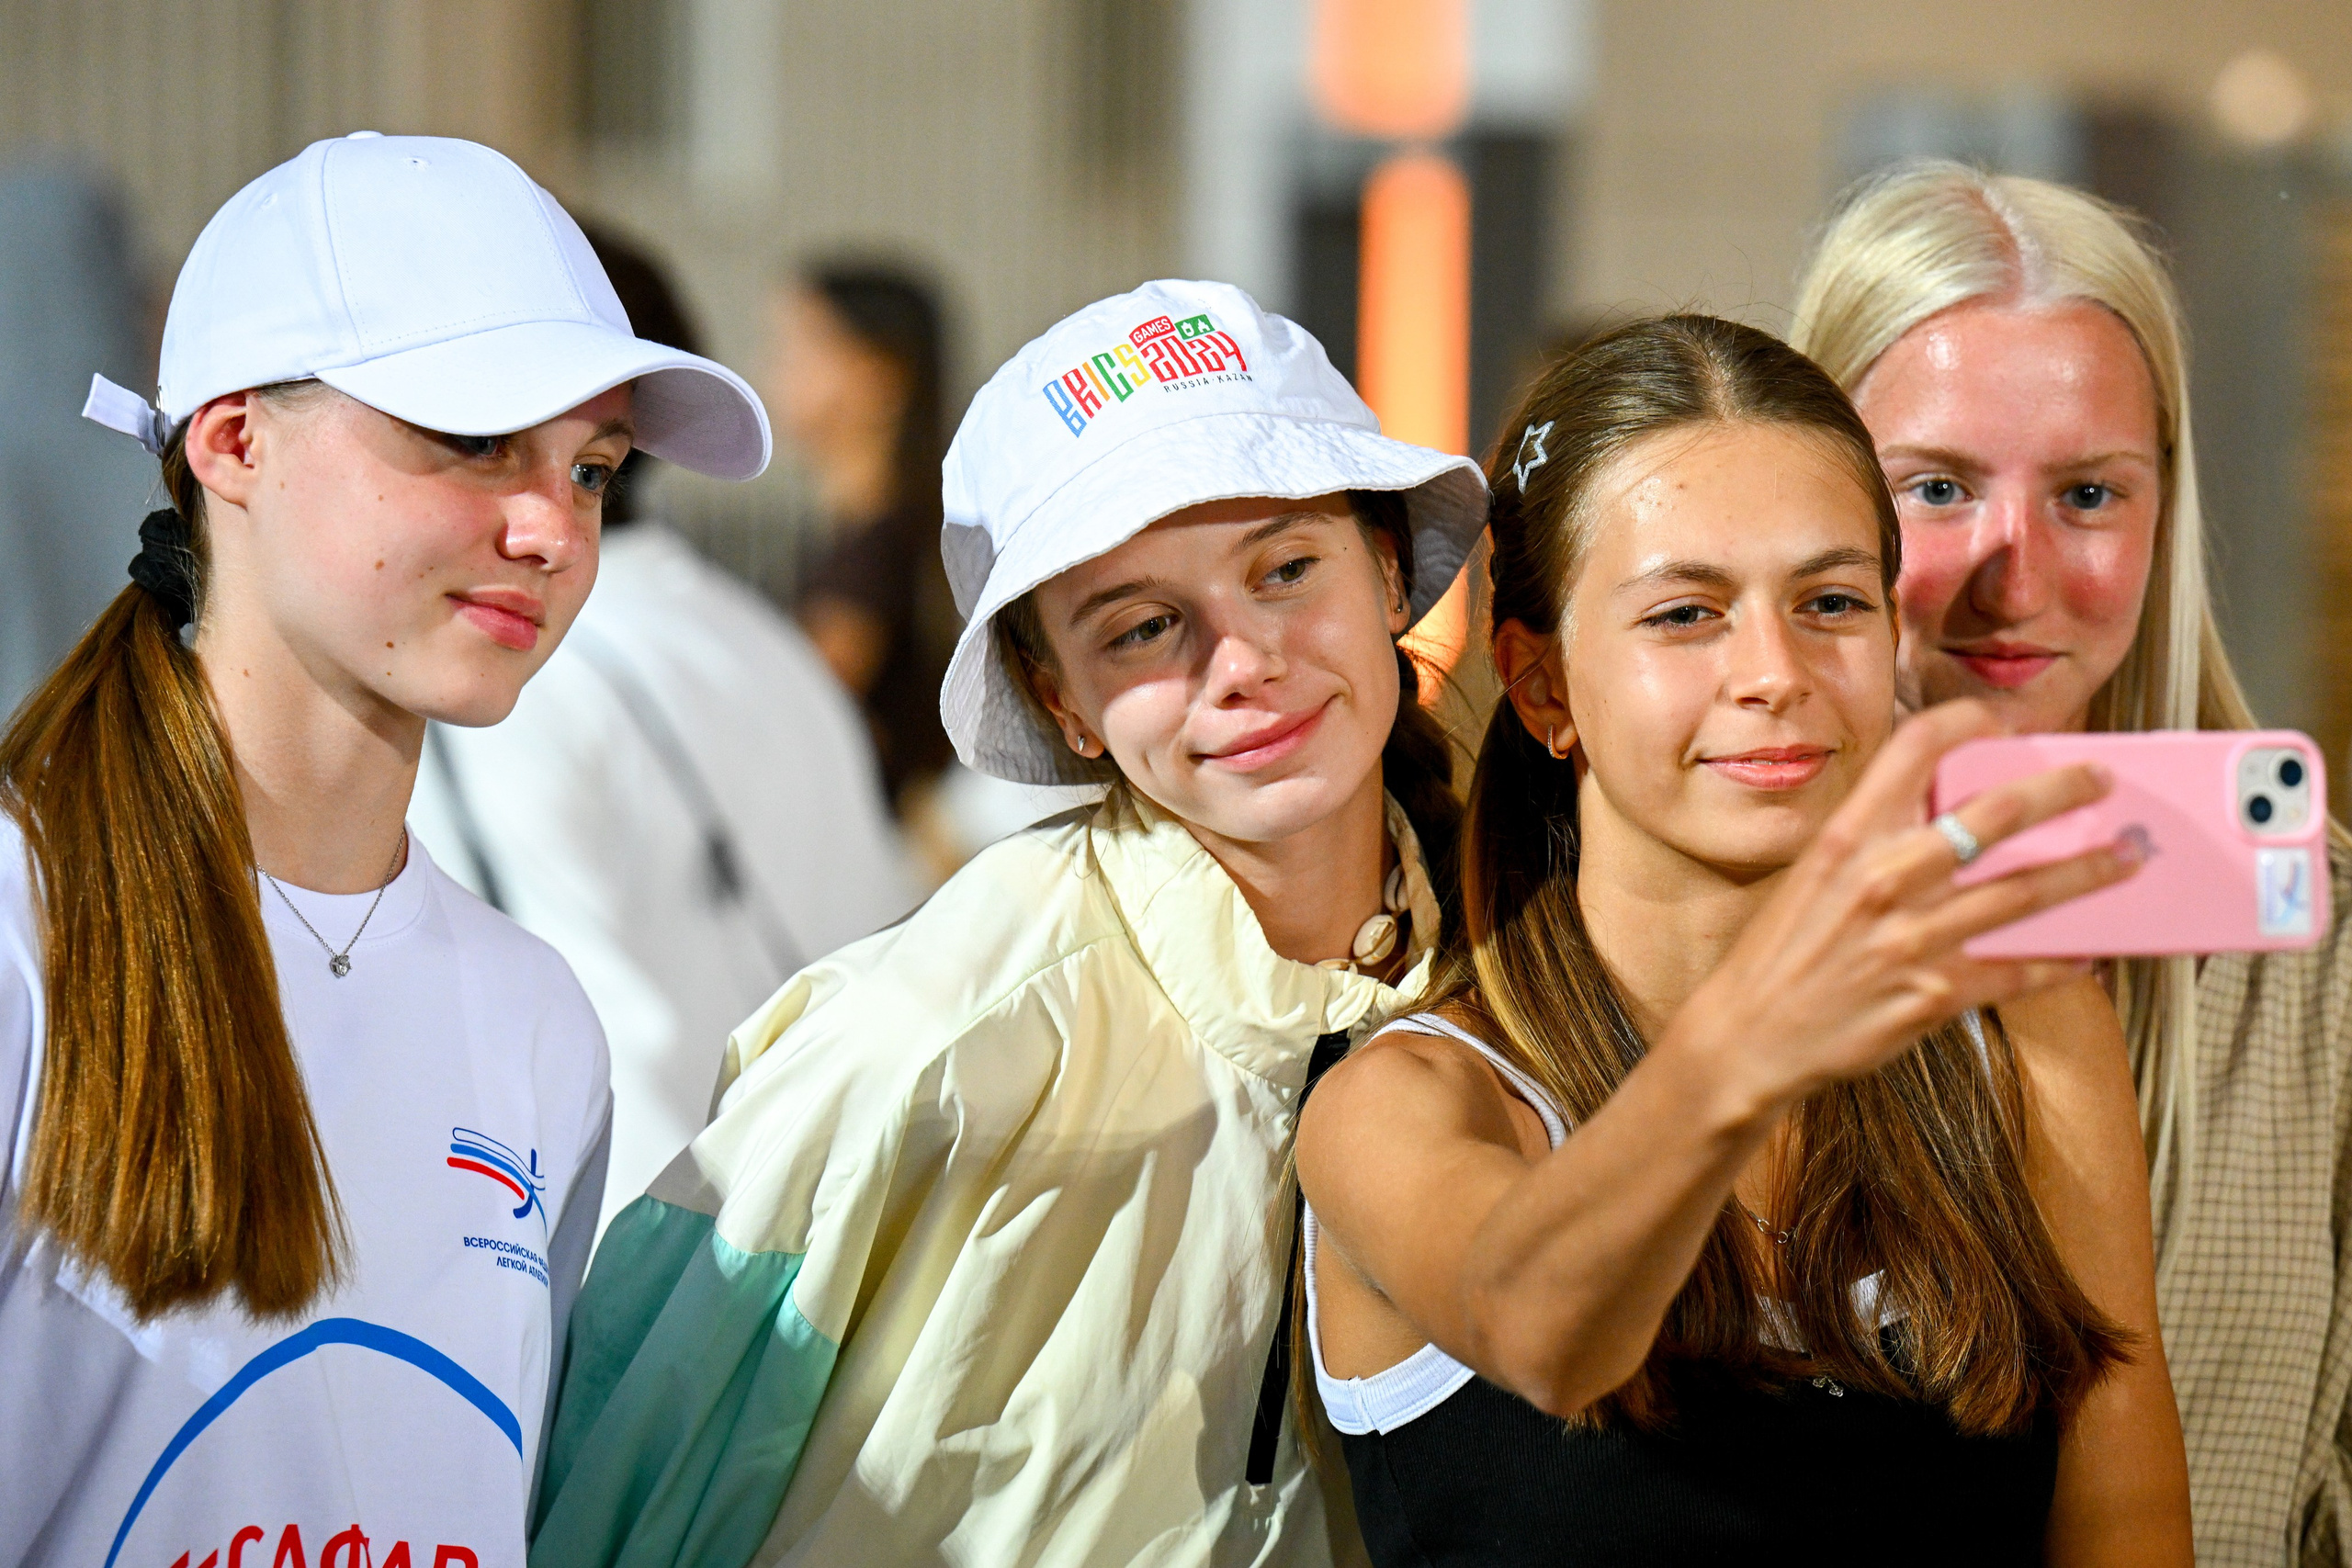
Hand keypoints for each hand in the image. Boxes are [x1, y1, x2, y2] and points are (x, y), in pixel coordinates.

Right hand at [1661, 699, 2136, 1112]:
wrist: (1750, 1035)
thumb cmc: (1782, 952)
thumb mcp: (1815, 874)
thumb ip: (1877, 842)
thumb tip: (1955, 820)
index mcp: (1848, 837)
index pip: (1916, 748)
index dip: (1970, 721)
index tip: (2005, 720)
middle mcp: (1885, 879)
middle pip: (1996, 815)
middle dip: (2063, 791)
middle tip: (2100, 781)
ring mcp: (1913, 938)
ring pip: (2026, 893)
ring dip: (2088, 872)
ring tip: (2126, 859)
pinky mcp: (1934, 994)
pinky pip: (2019, 970)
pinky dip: (2063, 961)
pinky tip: (2091, 951)